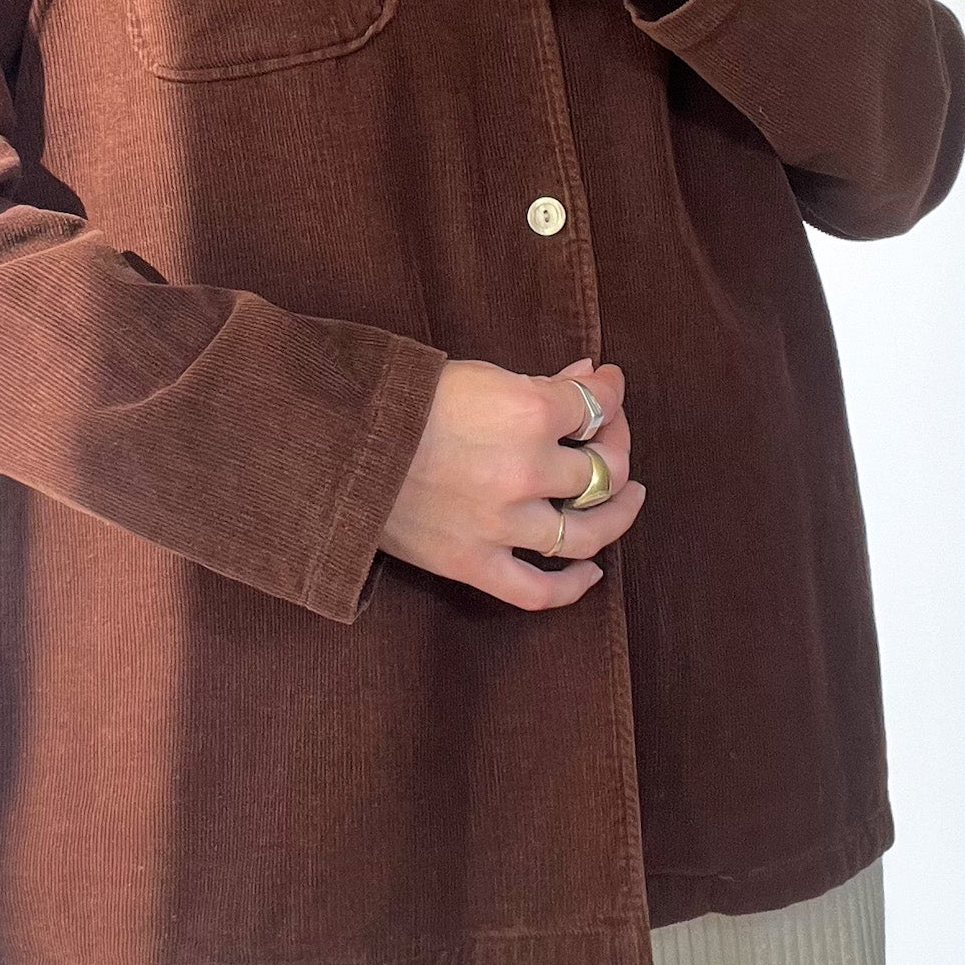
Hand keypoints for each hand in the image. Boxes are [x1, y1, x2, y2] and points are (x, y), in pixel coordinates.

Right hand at [380, 356, 644, 608]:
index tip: (606, 386)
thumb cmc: (404, 398)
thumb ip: (541, 382)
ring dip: (617, 514)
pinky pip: (538, 590)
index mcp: (529, 412)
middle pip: (602, 468)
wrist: (337, 442)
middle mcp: (526, 470)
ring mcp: (503, 523)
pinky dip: (572, 586)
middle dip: (616, 445)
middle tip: (611, 437)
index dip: (609, 394)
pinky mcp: (474, 563)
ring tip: (626, 499)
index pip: (596, 406)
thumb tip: (590, 377)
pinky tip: (591, 570)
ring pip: (587, 531)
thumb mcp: (480, 374)